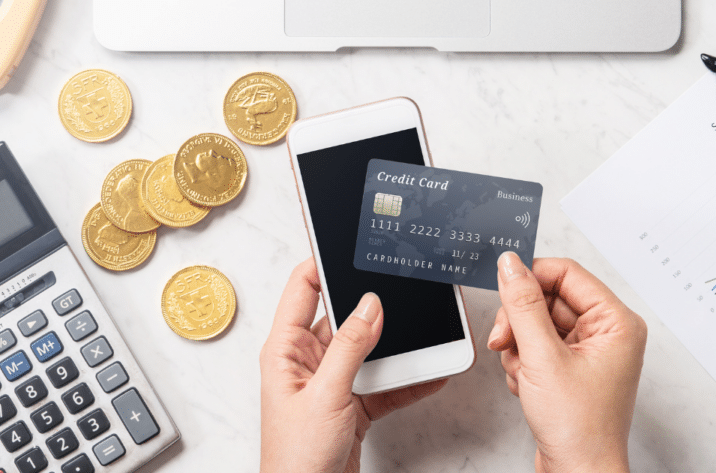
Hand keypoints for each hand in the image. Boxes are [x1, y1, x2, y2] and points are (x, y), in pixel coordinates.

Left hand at [260, 258, 447, 472]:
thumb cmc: (295, 457)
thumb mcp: (326, 394)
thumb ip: (350, 347)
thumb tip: (370, 305)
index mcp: (285, 349)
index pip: (303, 288)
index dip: (323, 263)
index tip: (350, 245)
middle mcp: (307, 360)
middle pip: (344, 317)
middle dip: (374, 308)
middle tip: (401, 289)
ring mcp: (331, 381)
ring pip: (369, 350)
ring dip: (396, 347)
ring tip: (424, 333)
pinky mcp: (352, 402)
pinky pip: (383, 381)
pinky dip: (406, 379)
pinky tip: (430, 372)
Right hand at [488, 253, 646, 472]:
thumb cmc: (580, 427)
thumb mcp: (543, 357)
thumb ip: (523, 306)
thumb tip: (511, 265)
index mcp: (616, 322)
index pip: (567, 274)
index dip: (531, 278)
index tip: (503, 286)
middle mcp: (605, 333)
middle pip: (547, 299)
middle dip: (520, 322)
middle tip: (505, 340)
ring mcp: (587, 352)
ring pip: (536, 324)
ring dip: (519, 346)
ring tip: (523, 373)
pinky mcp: (569, 369)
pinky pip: (536, 346)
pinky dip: (523, 362)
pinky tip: (527, 385)